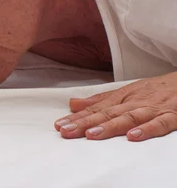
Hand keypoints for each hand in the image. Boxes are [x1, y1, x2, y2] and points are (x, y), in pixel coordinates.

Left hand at [54, 71, 176, 140]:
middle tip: (67, 130)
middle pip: (106, 113)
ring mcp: (152, 109)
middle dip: (85, 123)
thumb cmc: (156, 89)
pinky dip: (147, 129)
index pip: (95, 109)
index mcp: (122, 98)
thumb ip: (99, 100)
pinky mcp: (172, 116)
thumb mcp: (125, 91)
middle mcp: (134, 102)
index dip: (77, 118)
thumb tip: (73, 104)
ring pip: (128, 117)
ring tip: (92, 134)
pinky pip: (160, 123)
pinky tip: (133, 136)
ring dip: (110, 126)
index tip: (59, 125)